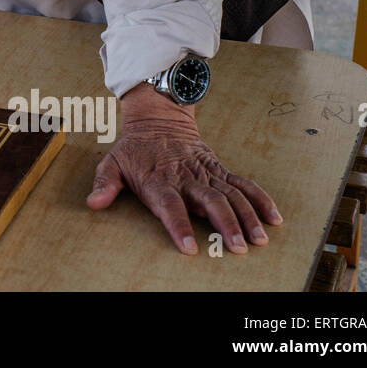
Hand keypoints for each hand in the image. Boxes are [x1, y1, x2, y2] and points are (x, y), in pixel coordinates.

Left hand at [86, 84, 280, 254]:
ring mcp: (206, 173)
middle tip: (236, 247)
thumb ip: (104, 184)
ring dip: (247, 217)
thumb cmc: (134, 150)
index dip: (178, 226)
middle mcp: (186, 178)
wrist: (157, 120)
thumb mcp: (112, 163)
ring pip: (231, 194)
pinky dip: (260, 199)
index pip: (169, 206)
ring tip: (258, 240)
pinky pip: (243, 184)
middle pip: (209, 201)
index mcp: (159, 181)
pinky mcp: (219, 169)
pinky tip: (273, 217)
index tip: (189, 247)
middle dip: (225, 224)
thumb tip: (93, 203)